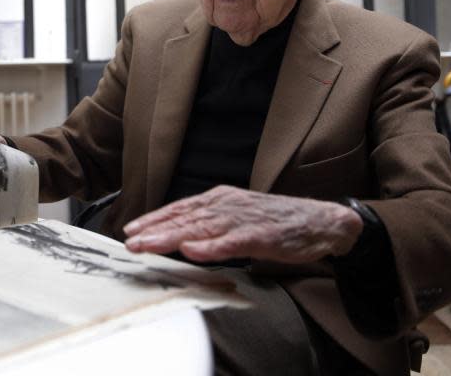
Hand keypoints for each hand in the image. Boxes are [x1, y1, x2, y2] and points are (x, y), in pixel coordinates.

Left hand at [123, 185, 362, 263]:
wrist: (320, 221)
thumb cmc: (277, 222)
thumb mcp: (237, 217)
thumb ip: (211, 225)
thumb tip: (182, 236)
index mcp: (220, 200)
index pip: (180, 209)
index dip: (154, 219)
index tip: (131, 230)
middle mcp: (226, 205)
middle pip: (184, 218)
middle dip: (154, 230)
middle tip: (130, 241)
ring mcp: (243, 219)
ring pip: (200, 229)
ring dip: (172, 238)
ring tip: (149, 245)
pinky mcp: (261, 235)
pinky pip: (231, 242)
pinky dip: (211, 247)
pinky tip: (193, 251)